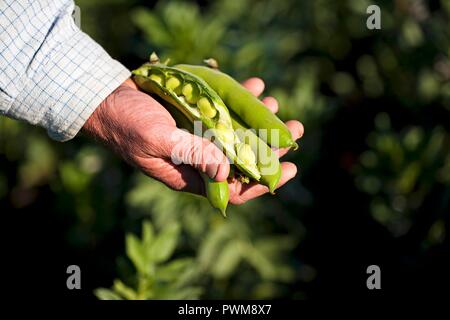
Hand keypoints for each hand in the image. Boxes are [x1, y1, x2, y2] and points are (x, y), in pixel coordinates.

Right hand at [83, 78, 302, 203]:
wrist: (107, 100)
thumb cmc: (126, 123)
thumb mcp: (157, 139)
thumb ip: (191, 153)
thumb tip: (228, 170)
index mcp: (189, 175)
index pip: (232, 188)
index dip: (263, 181)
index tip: (290, 168)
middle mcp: (198, 158)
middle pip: (241, 158)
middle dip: (270, 145)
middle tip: (295, 128)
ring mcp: (198, 135)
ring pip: (236, 132)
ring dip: (258, 118)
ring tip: (275, 103)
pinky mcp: (195, 115)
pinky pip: (224, 109)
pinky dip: (239, 98)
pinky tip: (254, 85)